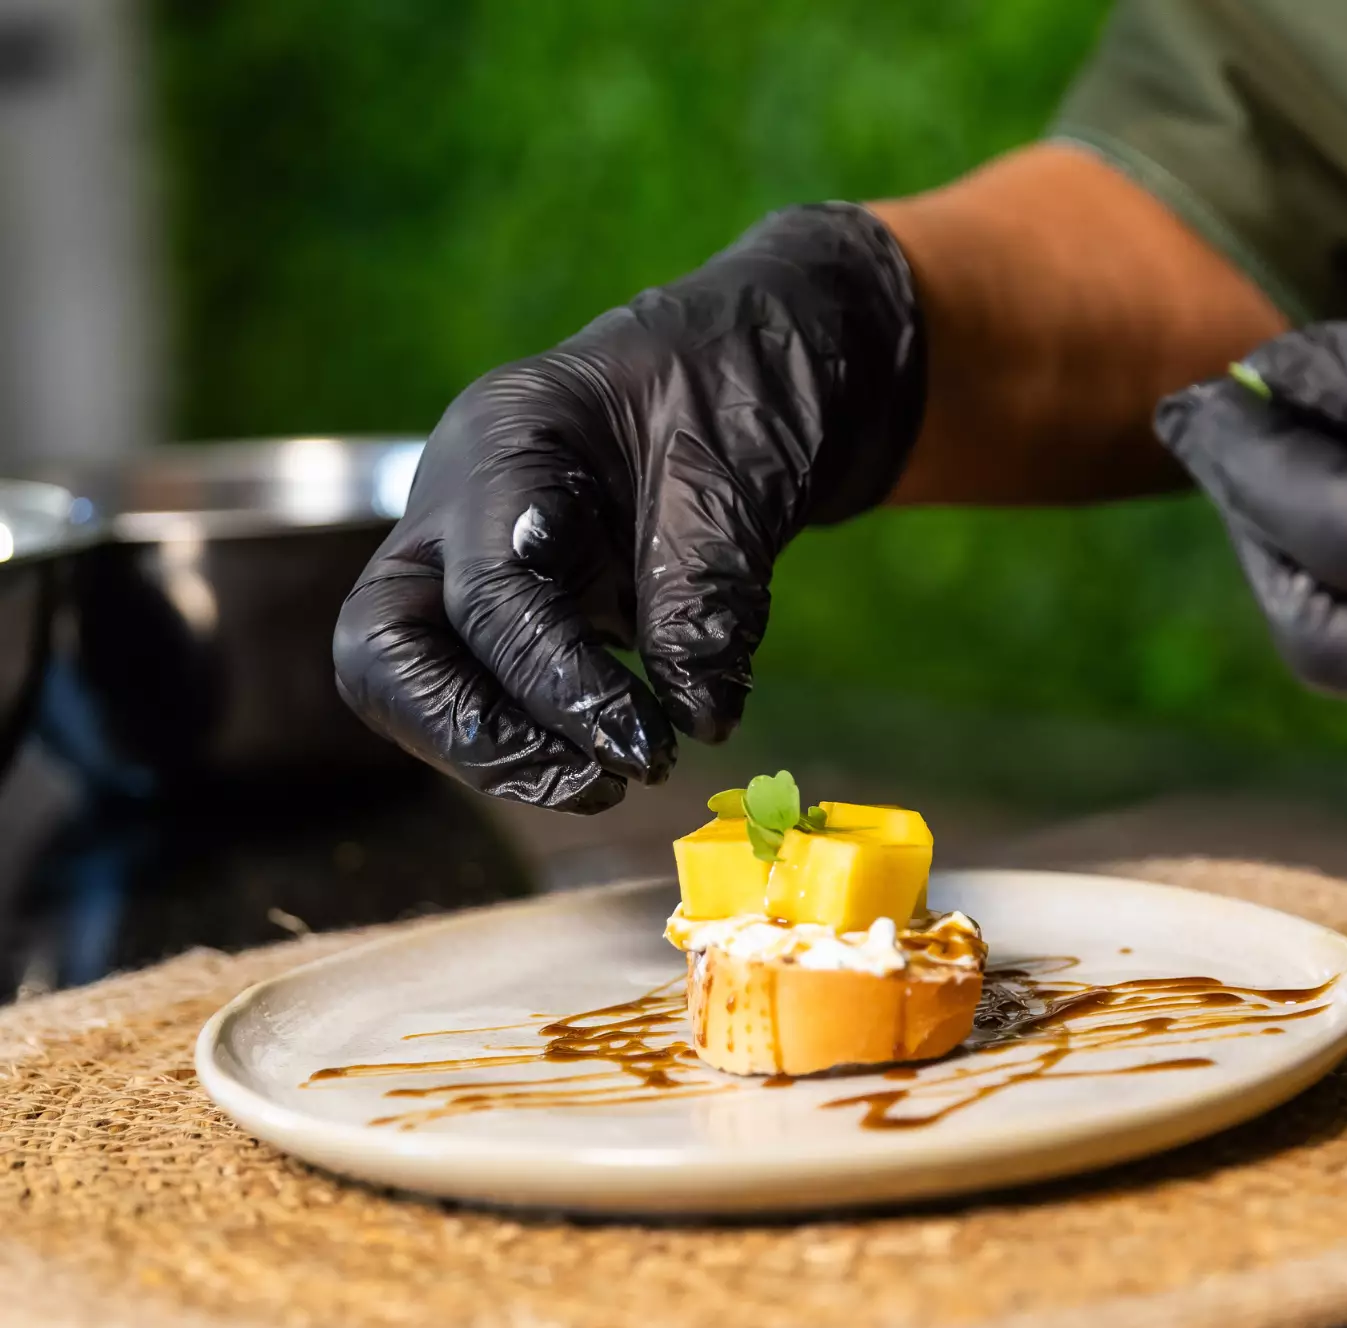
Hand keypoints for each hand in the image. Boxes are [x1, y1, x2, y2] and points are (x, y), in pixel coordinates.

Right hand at [333, 204, 922, 810]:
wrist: (781, 346)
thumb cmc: (754, 372)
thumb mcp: (741, 466)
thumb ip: (706, 588)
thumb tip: (694, 715)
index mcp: (507, 439)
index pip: (488, 593)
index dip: (556, 687)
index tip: (644, 745)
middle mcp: (463, 501)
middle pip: (383, 646)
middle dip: (474, 734)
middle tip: (595, 777)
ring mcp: (478, 553)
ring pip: (414, 679)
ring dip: (500, 753)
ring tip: (610, 781)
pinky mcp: (522, 601)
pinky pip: (483, 686)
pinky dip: (536, 735)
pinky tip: (612, 754)